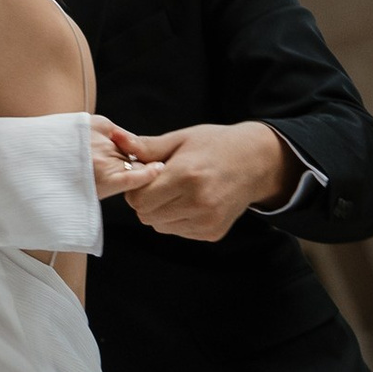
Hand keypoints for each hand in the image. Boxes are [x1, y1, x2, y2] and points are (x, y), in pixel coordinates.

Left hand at [98, 119, 290, 242]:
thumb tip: (117, 139)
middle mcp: (198, 203)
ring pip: (160, 226)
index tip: (148, 176)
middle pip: (146, 215)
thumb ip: (148, 147)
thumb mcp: (181, 139)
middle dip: (146, 200)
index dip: (137, 188)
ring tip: (178, 192)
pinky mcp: (213, 233)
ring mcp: (207, 221)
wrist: (255, 162)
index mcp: (187, 176)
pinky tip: (191, 202)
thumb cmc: (215, 145)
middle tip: (161, 184)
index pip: (139, 199)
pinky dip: (177, 220)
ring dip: (161, 212)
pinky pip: (179, 232)